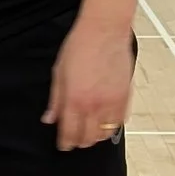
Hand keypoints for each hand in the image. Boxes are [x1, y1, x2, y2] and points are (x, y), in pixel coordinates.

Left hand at [44, 15, 132, 151]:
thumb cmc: (79, 46)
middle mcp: (94, 105)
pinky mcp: (125, 97)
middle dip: (79, 142)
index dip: (65, 143)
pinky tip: (105, 121)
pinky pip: (120, 122)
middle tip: (75, 139)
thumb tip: (49, 119)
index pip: (69, 133)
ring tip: (90, 130)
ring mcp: (112, 102)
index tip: (63, 145)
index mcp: (74, 100)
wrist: (104, 30)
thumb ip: (55, 100)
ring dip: (96, 136)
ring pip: (105, 134)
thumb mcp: (59, 73)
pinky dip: (111, 126)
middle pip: (88, 138)